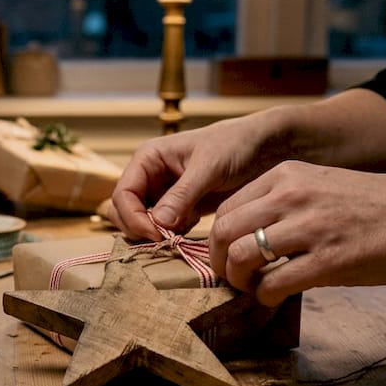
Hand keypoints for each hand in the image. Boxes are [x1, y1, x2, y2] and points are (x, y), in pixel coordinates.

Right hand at [108, 115, 271, 241]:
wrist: (262, 147)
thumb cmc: (234, 145)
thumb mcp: (208, 167)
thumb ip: (182, 195)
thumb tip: (159, 223)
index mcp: (148, 159)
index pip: (123, 195)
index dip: (133, 218)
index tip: (156, 234)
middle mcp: (149, 177)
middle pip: (123, 212)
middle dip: (139, 228)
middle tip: (165, 239)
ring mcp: (162, 194)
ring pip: (140, 223)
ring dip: (154, 234)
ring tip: (180, 233)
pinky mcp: (178, 209)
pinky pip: (163, 229)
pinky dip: (171, 236)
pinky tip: (191, 229)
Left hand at [208, 160, 385, 305]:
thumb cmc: (379, 207)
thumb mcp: (323, 185)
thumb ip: (284, 203)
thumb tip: (247, 235)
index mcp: (287, 175)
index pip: (227, 207)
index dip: (217, 238)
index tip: (226, 256)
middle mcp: (293, 196)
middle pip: (223, 231)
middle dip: (218, 262)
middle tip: (232, 278)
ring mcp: (310, 228)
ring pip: (240, 256)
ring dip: (239, 281)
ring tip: (253, 289)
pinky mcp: (329, 262)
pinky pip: (273, 283)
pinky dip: (264, 297)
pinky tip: (274, 298)